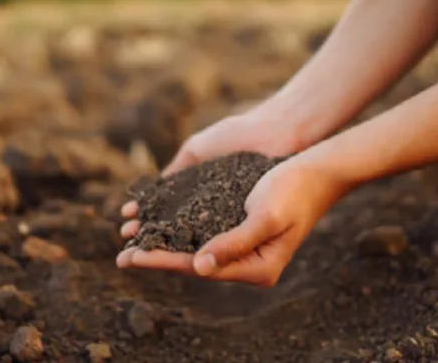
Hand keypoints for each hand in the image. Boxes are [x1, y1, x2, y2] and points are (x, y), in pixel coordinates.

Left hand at [116, 156, 343, 286]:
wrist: (316, 168)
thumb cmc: (294, 190)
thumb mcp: (265, 216)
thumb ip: (234, 243)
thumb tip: (198, 266)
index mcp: (258, 268)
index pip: (200, 267)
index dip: (163, 262)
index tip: (132, 258)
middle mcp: (249, 263)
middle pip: (194, 262)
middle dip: (158, 257)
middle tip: (121, 257)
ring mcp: (245, 247)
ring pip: (196, 249)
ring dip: (165, 244)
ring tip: (133, 242)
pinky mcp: (241, 228)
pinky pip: (204, 233)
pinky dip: (179, 230)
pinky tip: (159, 225)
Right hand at [119, 105, 302, 239]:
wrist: (278, 133)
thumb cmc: (238, 135)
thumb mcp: (199, 149)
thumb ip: (177, 169)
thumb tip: (153, 192)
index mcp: (198, 188)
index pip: (165, 209)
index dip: (146, 217)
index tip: (125, 222)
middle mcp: (212, 206)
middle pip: (175, 227)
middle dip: (150, 236)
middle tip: (126, 244)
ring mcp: (228, 216)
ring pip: (192, 237)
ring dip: (166, 245)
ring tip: (142, 250)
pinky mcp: (245, 223)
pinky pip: (216, 237)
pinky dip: (196, 244)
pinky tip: (177, 249)